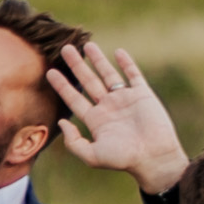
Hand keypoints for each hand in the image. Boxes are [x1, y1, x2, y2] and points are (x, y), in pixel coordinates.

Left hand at [50, 39, 185, 188]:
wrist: (154, 157)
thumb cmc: (124, 159)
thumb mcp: (92, 156)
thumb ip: (73, 142)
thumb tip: (61, 122)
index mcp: (96, 121)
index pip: (74, 99)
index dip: (62, 86)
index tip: (50, 72)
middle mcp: (109, 107)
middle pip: (88, 81)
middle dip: (76, 65)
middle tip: (65, 48)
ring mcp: (126, 99)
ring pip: (108, 75)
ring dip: (98, 60)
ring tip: (87, 45)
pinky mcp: (143, 95)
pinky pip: (133, 75)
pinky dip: (126, 63)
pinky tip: (118, 52)